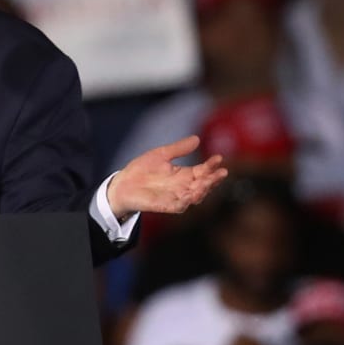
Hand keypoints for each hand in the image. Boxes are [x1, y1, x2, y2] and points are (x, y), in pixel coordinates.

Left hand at [107, 135, 227, 217]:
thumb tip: (196, 138)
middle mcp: (183, 187)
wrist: (122, 184)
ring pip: (195, 196)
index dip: (211, 165)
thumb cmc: (141, 170)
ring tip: (209, 181)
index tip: (219, 158)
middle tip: (221, 172)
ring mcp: (176, 197)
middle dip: (213, 179)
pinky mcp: (166, 206)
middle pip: (203, 184)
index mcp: (183, 175)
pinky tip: (192, 194)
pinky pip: (180, 205)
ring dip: (204, 189)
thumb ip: (178, 149)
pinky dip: (187, 201)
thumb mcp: (161, 155)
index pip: (202, 171)